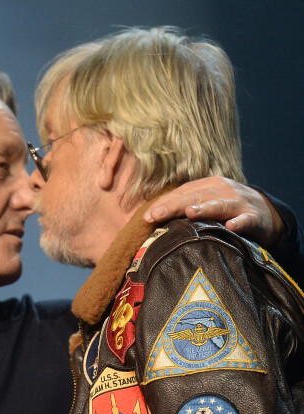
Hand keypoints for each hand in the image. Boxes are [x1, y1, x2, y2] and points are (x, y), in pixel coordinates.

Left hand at [143, 176, 284, 247]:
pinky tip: (230, 227)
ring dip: (205, 208)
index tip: (146, 217)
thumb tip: (151, 219)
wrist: (268, 213)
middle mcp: (222, 190)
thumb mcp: (206, 203)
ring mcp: (239, 202)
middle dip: (174, 206)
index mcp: (207, 186)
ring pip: (219, 205)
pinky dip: (239, 223)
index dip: (164, 204)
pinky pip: (246, 220)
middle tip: (155, 215)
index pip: (181, 193)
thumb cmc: (227, 210)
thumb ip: (183, 208)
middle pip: (195, 197)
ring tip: (189, 213)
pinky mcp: (255, 217)